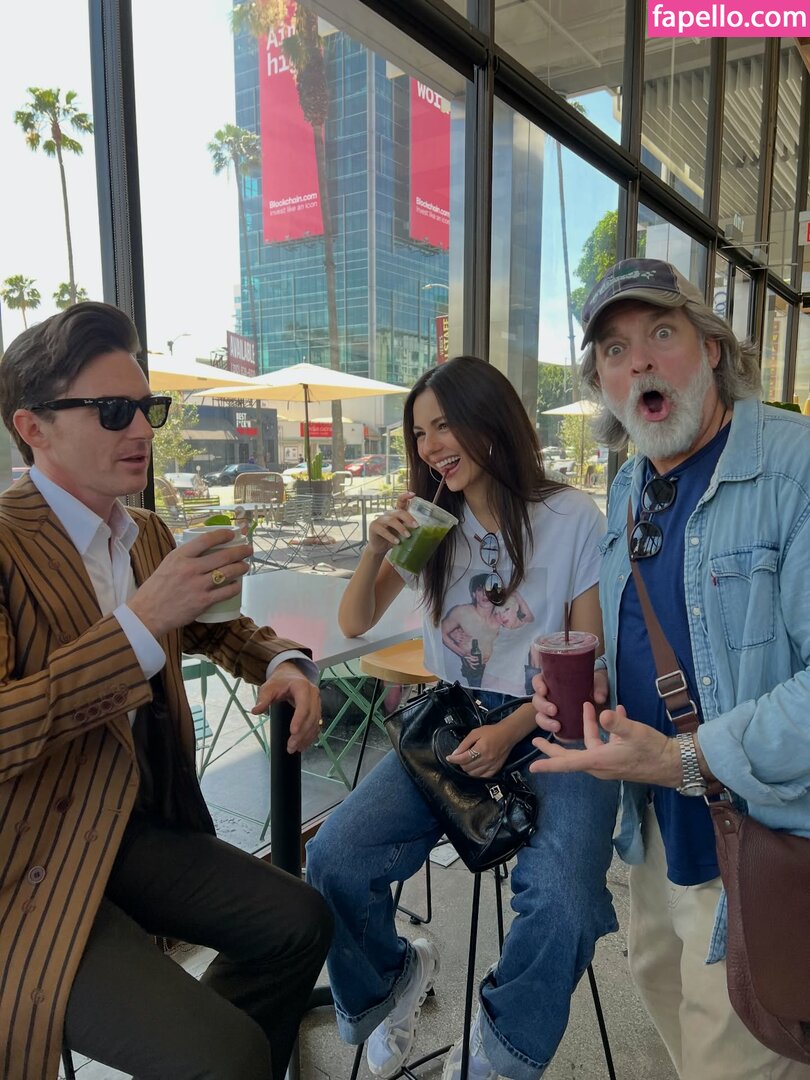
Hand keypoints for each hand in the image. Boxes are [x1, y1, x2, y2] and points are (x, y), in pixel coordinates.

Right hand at [129, 529, 251, 637]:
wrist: (147, 614)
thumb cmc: (156, 589)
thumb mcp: (167, 565)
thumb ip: (184, 557)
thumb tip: (203, 550)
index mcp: (179, 556)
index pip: (206, 539)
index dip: (223, 535)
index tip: (232, 534)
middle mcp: (190, 568)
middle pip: (223, 556)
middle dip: (240, 551)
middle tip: (248, 549)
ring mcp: (198, 585)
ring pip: (228, 572)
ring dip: (241, 567)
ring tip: (245, 566)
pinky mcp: (203, 601)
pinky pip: (226, 592)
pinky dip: (235, 587)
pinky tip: (237, 585)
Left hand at [252, 661, 321, 753]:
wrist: (290, 675)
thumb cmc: (280, 681)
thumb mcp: (269, 687)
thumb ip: (263, 698)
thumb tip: (255, 711)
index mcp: (302, 687)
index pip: (304, 705)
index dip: (299, 719)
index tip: (292, 732)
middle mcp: (313, 695)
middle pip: (311, 716)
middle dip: (302, 733)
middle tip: (290, 746)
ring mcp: (317, 702)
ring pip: (315, 722)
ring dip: (306, 737)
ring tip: (294, 749)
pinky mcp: (317, 710)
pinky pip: (316, 724)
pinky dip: (310, 736)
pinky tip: (303, 745)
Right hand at [366, 493, 416, 555]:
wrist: (380, 548)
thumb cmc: (394, 538)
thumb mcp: (403, 533)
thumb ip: (411, 530)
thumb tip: (427, 532)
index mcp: (396, 514)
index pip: (400, 502)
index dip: (405, 496)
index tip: (413, 494)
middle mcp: (388, 514)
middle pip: (399, 512)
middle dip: (408, 518)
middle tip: (416, 526)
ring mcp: (380, 520)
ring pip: (391, 520)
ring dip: (401, 528)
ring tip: (408, 536)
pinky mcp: (374, 527)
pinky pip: (383, 530)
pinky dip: (391, 536)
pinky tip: (397, 542)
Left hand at [446, 723, 512, 777]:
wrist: (507, 735)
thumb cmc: (491, 732)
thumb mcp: (475, 733)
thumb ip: (464, 743)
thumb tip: (455, 753)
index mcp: (481, 749)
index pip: (464, 758)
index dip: (454, 759)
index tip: (449, 758)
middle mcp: (487, 759)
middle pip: (467, 767)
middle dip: (460, 763)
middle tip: (460, 757)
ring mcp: (492, 765)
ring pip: (473, 774)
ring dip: (467, 769)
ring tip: (467, 762)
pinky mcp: (496, 769)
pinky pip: (482, 777)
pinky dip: (476, 774)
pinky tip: (475, 768)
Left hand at [528, 702, 681, 786]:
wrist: (673, 763)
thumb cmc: (652, 750)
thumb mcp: (634, 733)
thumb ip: (617, 723)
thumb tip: (603, 713)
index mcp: (599, 761)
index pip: (567, 764)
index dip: (548, 764)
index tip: (531, 766)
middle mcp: (600, 765)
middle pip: (571, 757)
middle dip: (553, 748)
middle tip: (536, 740)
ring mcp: (609, 763)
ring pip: (589, 745)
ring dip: (587, 727)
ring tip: (586, 707)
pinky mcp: (618, 759)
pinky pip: (604, 744)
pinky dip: (605, 729)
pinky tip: (616, 712)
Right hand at [532, 669, 608, 742]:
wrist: (602, 702)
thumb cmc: (596, 687)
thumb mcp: (599, 682)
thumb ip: (600, 688)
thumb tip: (598, 698)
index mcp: (554, 681)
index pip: (538, 680)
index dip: (537, 685)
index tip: (544, 690)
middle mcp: (550, 695)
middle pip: (537, 700)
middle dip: (542, 706)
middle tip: (554, 710)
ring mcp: (552, 710)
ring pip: (540, 716)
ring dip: (545, 721)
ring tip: (557, 726)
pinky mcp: (557, 722)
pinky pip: (549, 727)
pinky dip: (551, 730)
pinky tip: (559, 732)